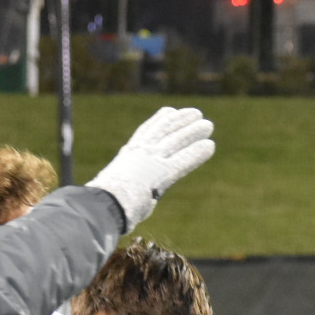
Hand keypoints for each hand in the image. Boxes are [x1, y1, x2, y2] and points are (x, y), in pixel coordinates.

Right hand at [87, 106, 215, 229]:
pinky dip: (197, 153)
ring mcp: (152, 161)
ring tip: (208, 126)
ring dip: (193, 132)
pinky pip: (184, 160)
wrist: (105, 203)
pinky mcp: (163, 173)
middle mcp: (141, 152)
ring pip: (177, 141)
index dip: (159, 120)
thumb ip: (134, 187)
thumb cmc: (108, 202)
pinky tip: (210, 146)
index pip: (146, 131)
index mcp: (128, 154)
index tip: (169, 111)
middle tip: (196, 114)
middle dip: (181, 121)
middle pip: (165, 131)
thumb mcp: (118, 187)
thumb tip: (145, 201)